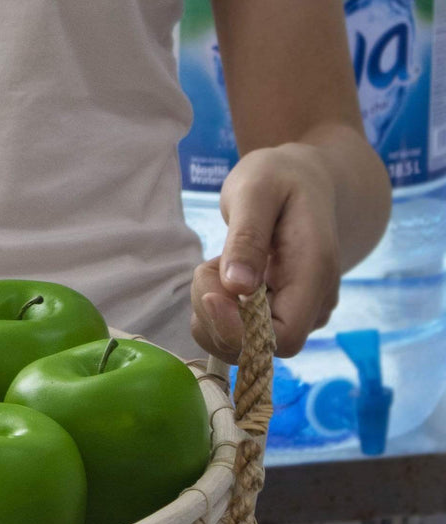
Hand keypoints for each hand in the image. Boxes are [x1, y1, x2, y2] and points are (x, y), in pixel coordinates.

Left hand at [190, 143, 340, 362]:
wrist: (301, 177)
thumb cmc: (278, 177)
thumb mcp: (256, 192)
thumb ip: (246, 239)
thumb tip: (237, 287)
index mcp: (315, 274)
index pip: (282, 339)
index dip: (238, 330)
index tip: (210, 294)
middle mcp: (313, 303)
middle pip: (256, 346)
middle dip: (215, 316)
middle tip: (208, 266)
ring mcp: (298, 312)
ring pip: (240, 343)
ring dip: (211, 312)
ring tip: (217, 263)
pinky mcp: (278, 314)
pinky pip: (237, 332)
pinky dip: (215, 312)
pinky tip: (222, 275)